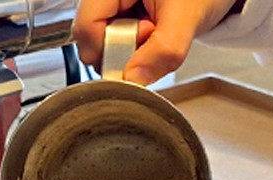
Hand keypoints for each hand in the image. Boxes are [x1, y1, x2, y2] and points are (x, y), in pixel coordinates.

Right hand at [73, 0, 240, 84]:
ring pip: (104, 43)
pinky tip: (152, 33)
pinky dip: (137, 47)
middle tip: (152, 36)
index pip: (86, 27)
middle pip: (92, 37)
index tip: (135, 60)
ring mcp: (112, 5)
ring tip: (155, 31)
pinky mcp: (120, 16)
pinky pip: (116, 43)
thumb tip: (133, 79)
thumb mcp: (187, 18)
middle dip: (123, 49)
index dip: (107, 51)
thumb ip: (163, 50)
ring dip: (132, 50)